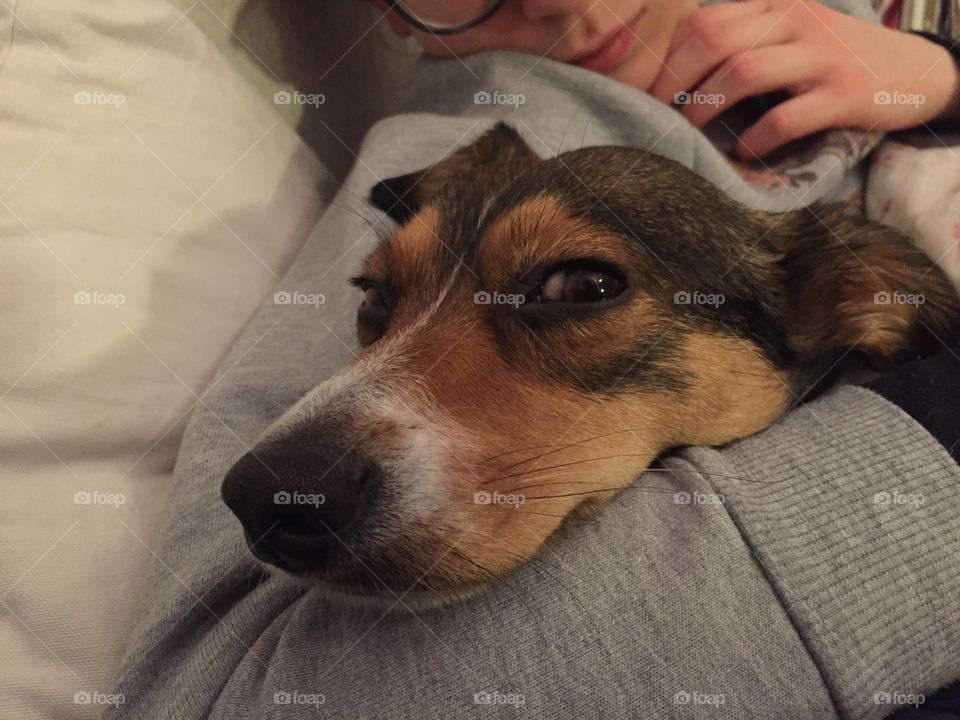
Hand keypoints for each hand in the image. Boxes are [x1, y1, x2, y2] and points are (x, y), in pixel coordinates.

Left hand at [649, 0, 959, 158]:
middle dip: (673, 83)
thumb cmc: (835, 60)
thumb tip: (673, 75)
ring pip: (743, 72)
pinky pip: (785, 116)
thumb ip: (743, 42)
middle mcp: (795, 21)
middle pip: (713, 41)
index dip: (665, 59)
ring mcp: (821, 56)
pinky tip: (743, 154)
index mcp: (774, 5)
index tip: (644, 95)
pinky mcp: (843, 94)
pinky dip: (755, 139)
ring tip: (689, 137)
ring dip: (704, 110)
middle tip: (656, 119)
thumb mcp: (789, 36)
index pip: (702, 21)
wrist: (915, 71)